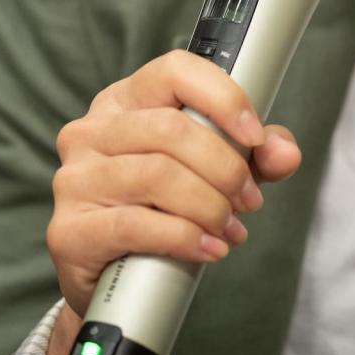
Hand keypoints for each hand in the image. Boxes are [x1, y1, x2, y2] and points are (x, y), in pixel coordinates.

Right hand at [46, 51, 302, 317]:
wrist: (113, 283)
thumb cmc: (161, 213)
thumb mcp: (213, 176)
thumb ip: (253, 159)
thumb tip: (285, 151)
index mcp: (124, 102)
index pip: (173, 71)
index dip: (222, 97)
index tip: (255, 135)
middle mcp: (91, 131)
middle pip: (171, 129)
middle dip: (225, 168)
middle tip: (248, 200)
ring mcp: (74, 179)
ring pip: (156, 175)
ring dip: (209, 206)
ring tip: (228, 228)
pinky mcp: (69, 229)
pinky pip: (136, 224)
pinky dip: (185, 238)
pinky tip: (208, 249)